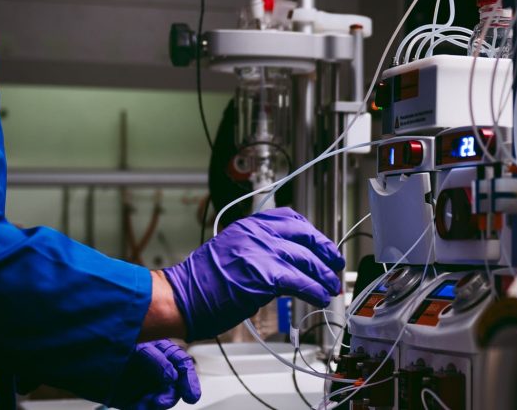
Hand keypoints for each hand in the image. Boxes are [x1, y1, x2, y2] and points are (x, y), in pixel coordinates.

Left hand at [106, 339, 200, 409]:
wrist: (86, 357)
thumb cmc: (116, 346)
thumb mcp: (140, 347)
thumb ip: (157, 360)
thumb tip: (172, 376)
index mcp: (162, 353)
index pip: (183, 365)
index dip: (190, 381)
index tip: (192, 396)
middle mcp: (157, 370)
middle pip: (174, 387)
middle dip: (169, 396)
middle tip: (159, 402)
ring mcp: (146, 385)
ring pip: (160, 400)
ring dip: (155, 405)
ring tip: (144, 403)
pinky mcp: (132, 399)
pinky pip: (143, 407)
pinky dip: (141, 409)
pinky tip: (136, 406)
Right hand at [163, 208, 344, 341]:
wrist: (181, 296)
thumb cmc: (200, 281)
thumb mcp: (230, 248)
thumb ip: (257, 247)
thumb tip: (283, 260)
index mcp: (249, 224)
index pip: (291, 218)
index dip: (312, 232)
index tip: (321, 242)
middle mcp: (258, 234)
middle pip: (306, 237)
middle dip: (326, 251)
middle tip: (336, 263)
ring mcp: (263, 253)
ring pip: (307, 260)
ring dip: (325, 276)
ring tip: (332, 287)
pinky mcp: (266, 277)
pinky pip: (301, 283)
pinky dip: (315, 291)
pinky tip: (320, 298)